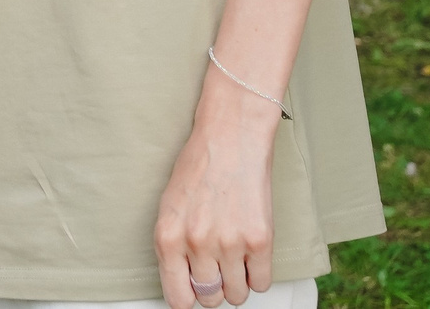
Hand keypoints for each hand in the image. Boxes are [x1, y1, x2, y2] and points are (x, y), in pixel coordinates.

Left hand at [153, 76, 280, 307]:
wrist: (230, 138)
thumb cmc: (198, 168)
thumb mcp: (170, 207)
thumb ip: (174, 246)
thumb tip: (184, 283)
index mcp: (167, 237)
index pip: (178, 299)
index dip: (188, 297)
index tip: (195, 289)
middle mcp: (196, 244)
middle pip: (210, 299)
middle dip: (215, 288)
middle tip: (217, 266)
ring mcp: (229, 244)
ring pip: (237, 295)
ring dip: (238, 282)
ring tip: (235, 256)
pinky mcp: (259, 240)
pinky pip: (262, 283)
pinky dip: (258, 275)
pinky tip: (251, 253)